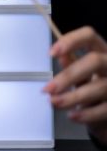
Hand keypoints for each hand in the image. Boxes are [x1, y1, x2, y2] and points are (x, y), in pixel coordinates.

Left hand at [43, 26, 106, 144]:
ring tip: (55, 102)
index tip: (51, 53)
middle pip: (94, 61)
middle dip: (69, 75)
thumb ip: (72, 64)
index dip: (71, 41)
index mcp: (101, 50)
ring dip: (72, 97)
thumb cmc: (92, 86)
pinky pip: (105, 109)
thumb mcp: (81, 73)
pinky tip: (73, 115)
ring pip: (98, 87)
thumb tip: (61, 56)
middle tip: (49, 88)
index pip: (89, 35)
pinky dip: (86, 114)